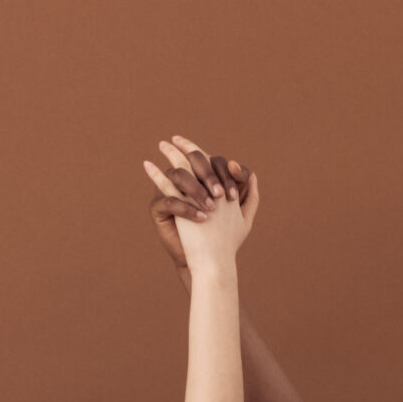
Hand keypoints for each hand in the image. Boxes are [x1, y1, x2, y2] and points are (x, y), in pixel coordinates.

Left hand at [142, 136, 257, 272]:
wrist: (215, 263)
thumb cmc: (229, 246)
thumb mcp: (245, 220)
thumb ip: (251, 198)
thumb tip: (254, 178)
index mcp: (227, 190)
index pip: (215, 163)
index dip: (202, 152)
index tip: (191, 145)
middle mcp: (213, 189)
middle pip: (199, 159)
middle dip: (186, 146)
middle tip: (173, 139)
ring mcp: (198, 196)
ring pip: (183, 168)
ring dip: (170, 154)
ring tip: (161, 144)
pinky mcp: (184, 205)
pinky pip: (167, 185)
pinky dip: (156, 174)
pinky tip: (147, 165)